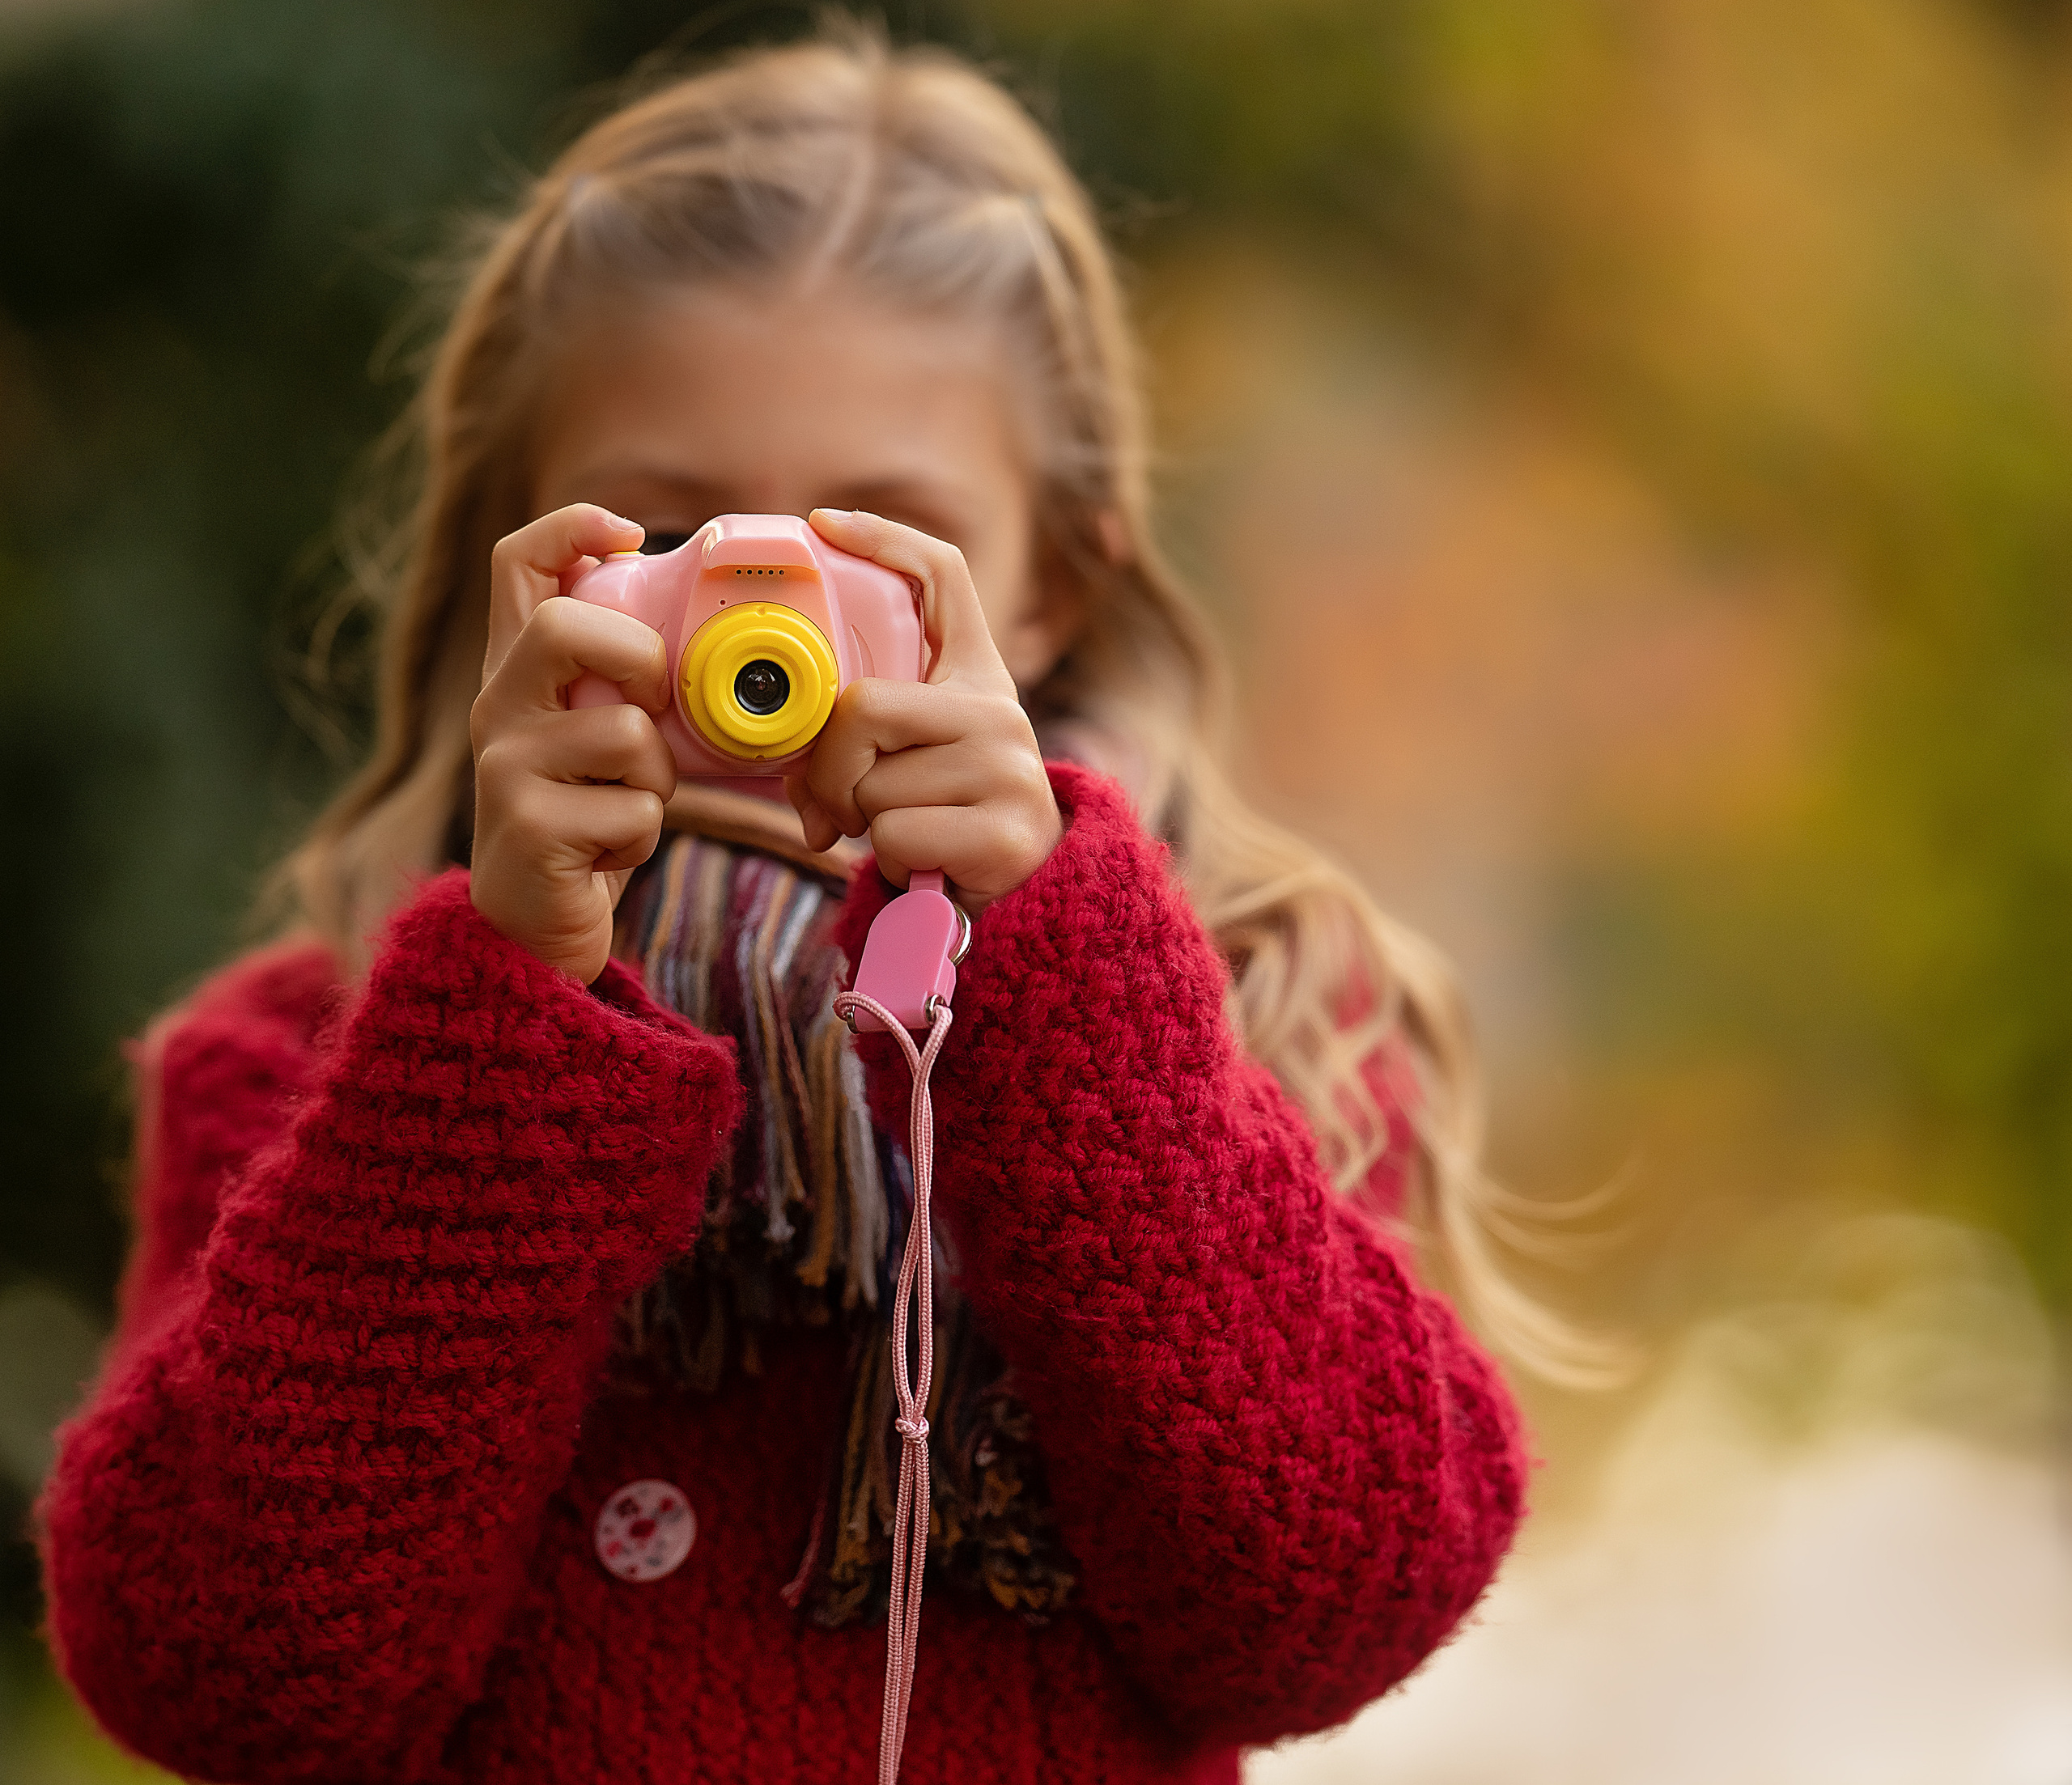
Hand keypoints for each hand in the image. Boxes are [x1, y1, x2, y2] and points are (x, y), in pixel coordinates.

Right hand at [470, 504, 673, 981]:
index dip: (570, 528)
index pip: (518, 564)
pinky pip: (632, 811)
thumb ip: (625, 682)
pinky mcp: (526, 828)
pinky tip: (608, 853)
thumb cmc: (588, 822)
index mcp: (517, 674)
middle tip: (654, 709)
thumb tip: (701, 626)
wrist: (536, 931)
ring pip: (623, 733)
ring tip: (629, 808)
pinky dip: (643, 836)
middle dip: (637, 662)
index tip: (627, 533)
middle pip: (560, 628)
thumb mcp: (599, 739)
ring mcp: (503, 767)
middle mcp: (495, 708)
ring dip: (656, 779)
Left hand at [789, 508, 1060, 913]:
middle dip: (828, 768)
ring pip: (871, 785)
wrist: (1027, 895)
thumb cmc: (947, 818)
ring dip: (863, 822)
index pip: (942, 577)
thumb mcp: (913, 758)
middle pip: (862, 707)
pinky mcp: (1003, 831)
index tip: (825, 523)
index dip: (884, 539)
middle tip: (844, 804)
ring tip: (906, 831)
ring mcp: (1008, 769)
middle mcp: (999, 709)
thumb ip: (857, 740)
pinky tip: (925, 859)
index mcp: (975, 675)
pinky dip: (888, 858)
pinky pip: (893, 834)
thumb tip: (796, 777)